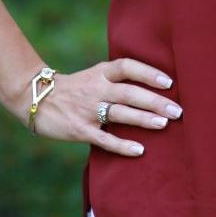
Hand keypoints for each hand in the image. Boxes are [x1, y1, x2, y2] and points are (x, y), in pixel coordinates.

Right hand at [10, 58, 181, 156]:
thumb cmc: (75, 87)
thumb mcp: (95, 75)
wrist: (38, 99)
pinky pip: (105, 139)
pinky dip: (122, 145)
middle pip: (130, 92)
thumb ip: (117, 78)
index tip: (169, 81)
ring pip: (120, 114)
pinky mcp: (80, 130)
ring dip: (144, 119)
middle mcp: (96, 88)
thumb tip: (152, 82)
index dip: (148, 72)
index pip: (128, 67)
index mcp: (101, 72)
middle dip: (155, 101)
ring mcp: (88, 109)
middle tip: (177, 109)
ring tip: (164, 124)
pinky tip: (139, 150)